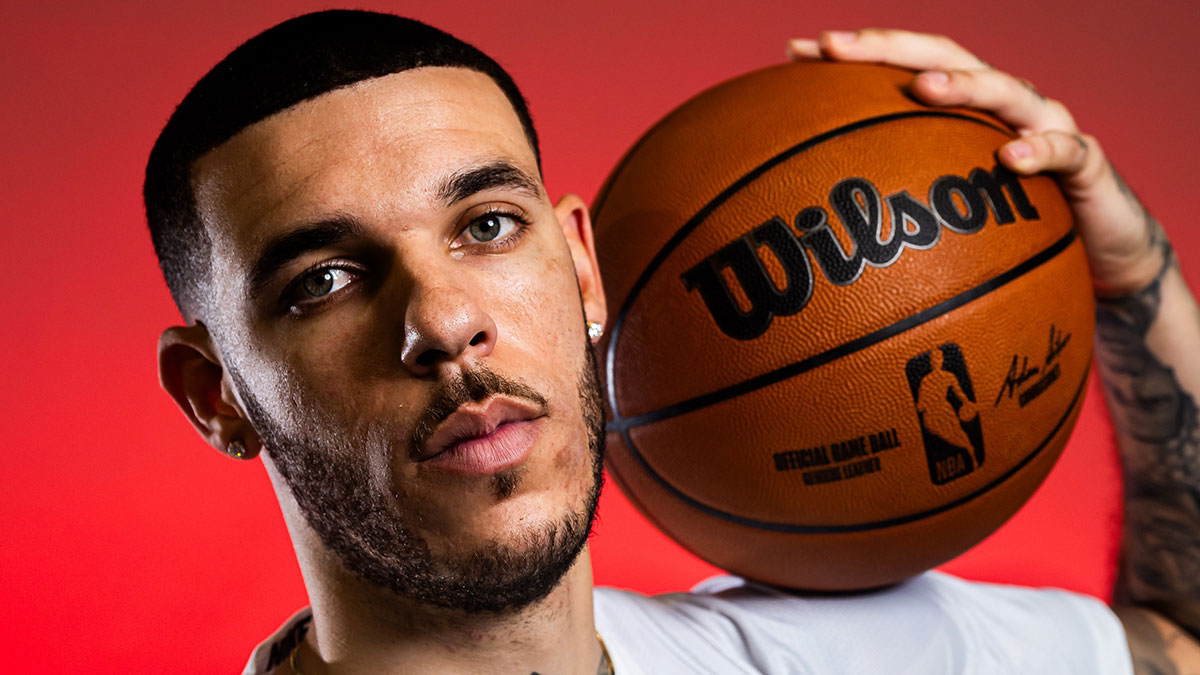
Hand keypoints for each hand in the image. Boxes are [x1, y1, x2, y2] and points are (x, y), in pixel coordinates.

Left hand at [787, 29, 1168, 295]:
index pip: (904, 64)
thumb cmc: (1015, 228)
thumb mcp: (948, 212)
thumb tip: (815, 228)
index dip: (855, 55)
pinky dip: (1038, 150)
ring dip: (961, 85)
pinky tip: (1008, 159)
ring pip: (1005, 90)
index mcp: (964, 108)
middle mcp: (1004, 104)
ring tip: (919, 88)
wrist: (1102, 254)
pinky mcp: (1087, 163)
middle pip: (946, 56)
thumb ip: (897, 202)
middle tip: (834, 47)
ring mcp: (1048, 126)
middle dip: (887, 48)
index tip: (794, 52)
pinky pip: (1066, 151)